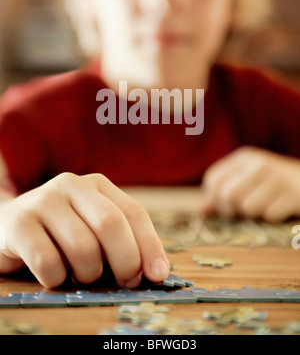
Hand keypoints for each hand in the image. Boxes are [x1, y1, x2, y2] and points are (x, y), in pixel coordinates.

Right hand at [0, 173, 168, 287]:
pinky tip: (54, 275)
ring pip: (83, 248)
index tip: (158, 275)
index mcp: (97, 184)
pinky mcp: (18, 222)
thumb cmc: (61, 233)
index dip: (149, 246)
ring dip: (88, 274)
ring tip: (79, 275)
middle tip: (124, 282)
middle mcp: (71, 184)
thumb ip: (123, 241)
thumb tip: (155, 271)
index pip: (134, 213)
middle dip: (125, 262)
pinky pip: (48, 263)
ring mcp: (43, 200)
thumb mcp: (93, 228)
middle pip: (111, 225)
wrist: (8, 225)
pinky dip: (57, 279)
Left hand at [200, 147, 299, 221]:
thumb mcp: (247, 180)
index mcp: (244, 157)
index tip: (223, 206)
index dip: (213, 198)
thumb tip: (202, 210)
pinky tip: (279, 208)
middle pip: (226, 194)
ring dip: (252, 215)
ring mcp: (277, 177)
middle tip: (239, 213)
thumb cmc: (273, 184)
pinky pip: (268, 215)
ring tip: (262, 208)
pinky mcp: (292, 195)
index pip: (213, 179)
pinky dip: (271, 218)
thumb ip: (223, 192)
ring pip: (246, 207)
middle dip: (229, 211)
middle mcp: (259, 163)